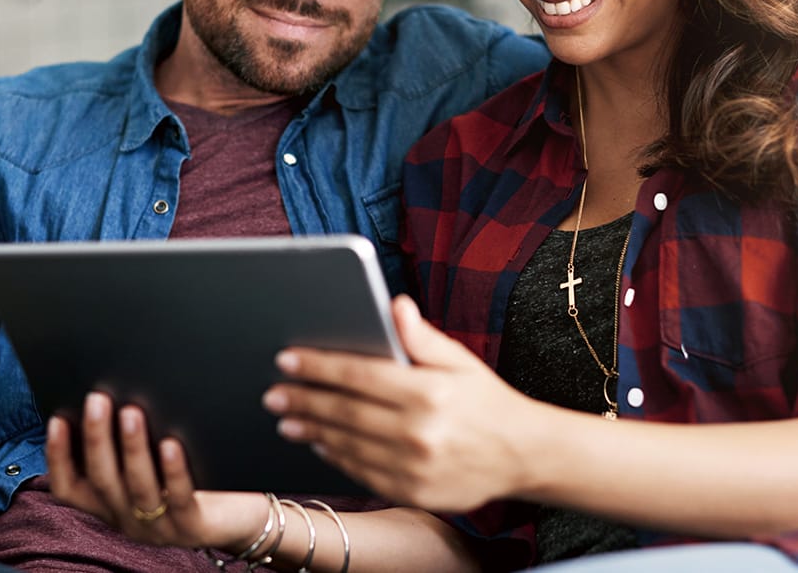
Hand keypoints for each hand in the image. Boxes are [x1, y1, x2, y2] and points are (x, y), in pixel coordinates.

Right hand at [44, 392, 266, 553]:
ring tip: (132, 411)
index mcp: (109, 502)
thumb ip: (131, 439)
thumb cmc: (191, 477)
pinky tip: (171, 443)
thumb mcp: (152, 462)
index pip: (69, 487)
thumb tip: (117, 390)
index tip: (57, 419)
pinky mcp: (191, 528)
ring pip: (138, 487)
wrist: (240, 517)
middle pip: (103, 480)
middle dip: (97, 437)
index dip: (58, 455)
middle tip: (97, 398)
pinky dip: (173, 471)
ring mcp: (158, 526)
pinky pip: (179, 499)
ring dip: (132, 447)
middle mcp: (127, 517)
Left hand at [265, 295, 536, 512]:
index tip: (287, 359)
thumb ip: (421, 336)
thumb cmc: (486, 400)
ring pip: (347, 446)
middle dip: (303, 400)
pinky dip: (336, 457)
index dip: (318, 365)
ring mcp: (413, 468)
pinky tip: (320, 444)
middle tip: (273, 393)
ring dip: (311, 431)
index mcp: (428, 392)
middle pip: (345, 412)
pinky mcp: (413, 493)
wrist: (524, 455)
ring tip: (286, 419)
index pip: (358, 375)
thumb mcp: (460, 360)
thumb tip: (394, 305)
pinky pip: (362, 473)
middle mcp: (418, 432)